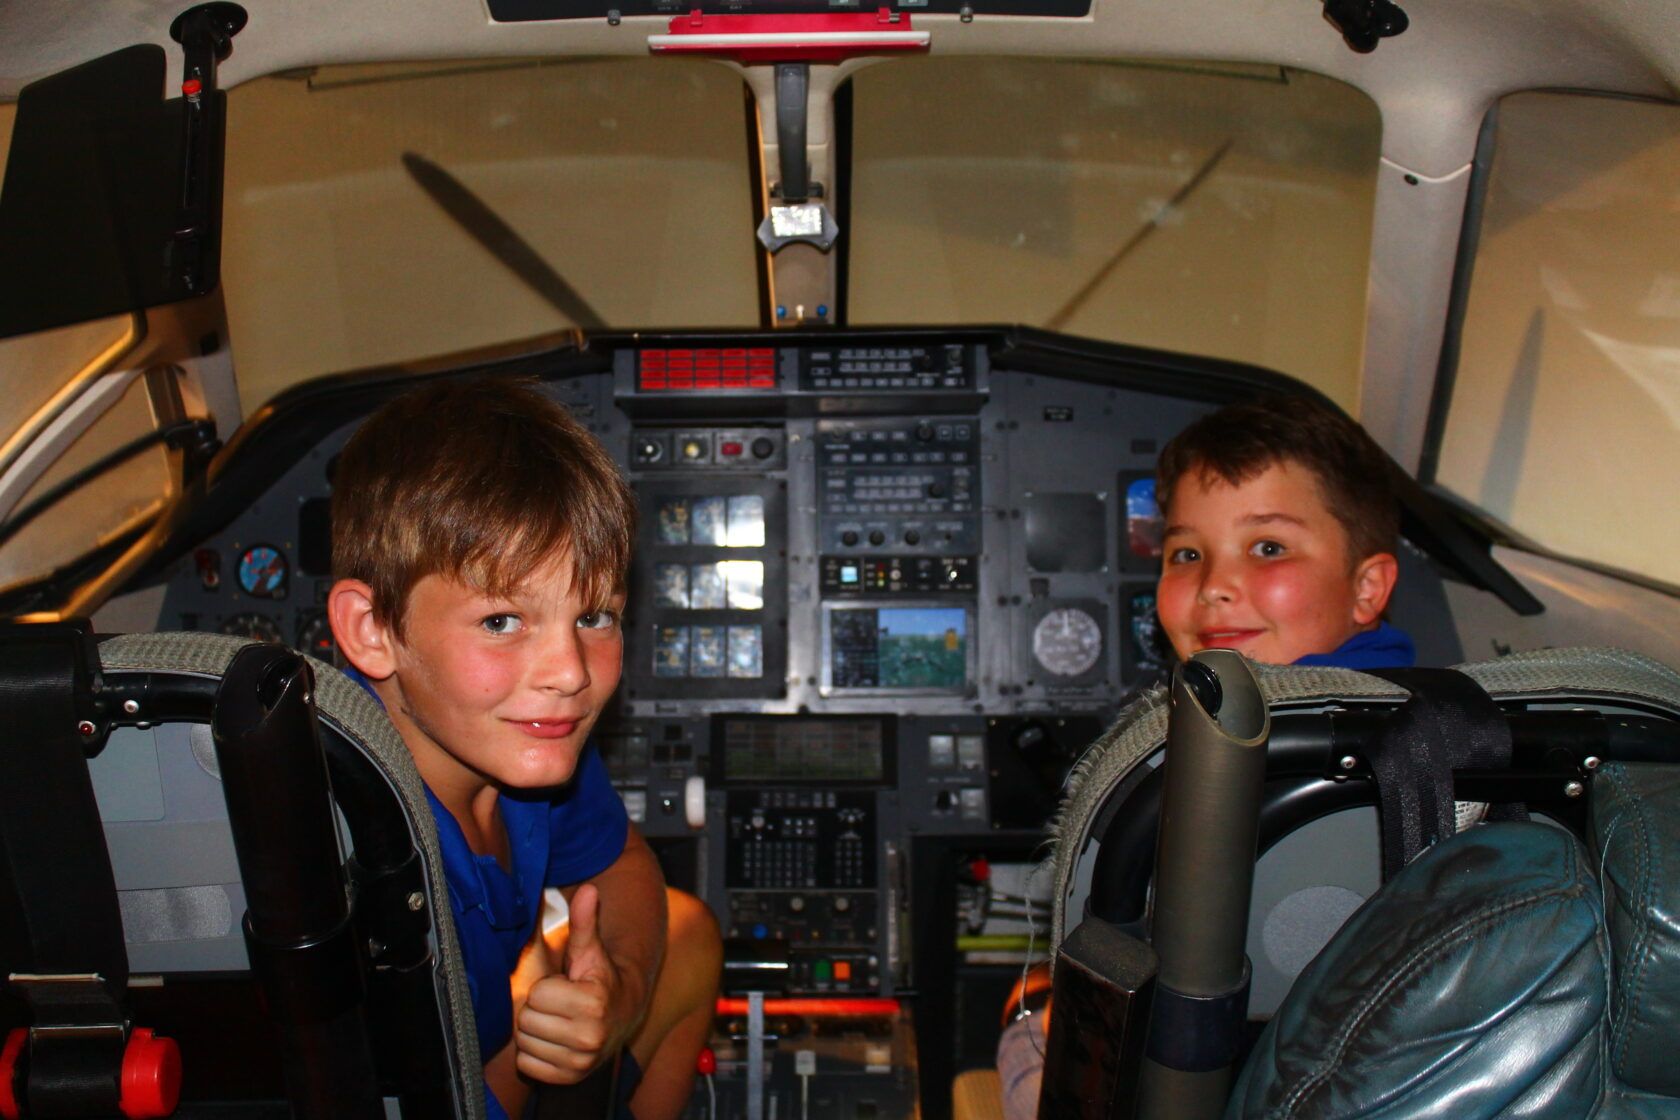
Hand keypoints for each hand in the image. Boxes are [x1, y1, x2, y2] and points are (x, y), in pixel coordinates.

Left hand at [514, 884, 626, 1083]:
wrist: (622, 1015)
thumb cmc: (599, 978)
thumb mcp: (590, 949)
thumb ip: (585, 921)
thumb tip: (589, 889)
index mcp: (594, 1003)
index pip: (537, 995)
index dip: (545, 987)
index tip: (563, 985)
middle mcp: (590, 1037)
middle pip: (528, 1021)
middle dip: (538, 1009)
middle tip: (558, 1003)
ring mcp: (580, 1062)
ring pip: (525, 1044)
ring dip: (536, 1031)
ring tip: (557, 1020)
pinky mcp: (569, 1078)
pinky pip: (528, 1065)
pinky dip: (536, 1053)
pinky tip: (554, 1039)